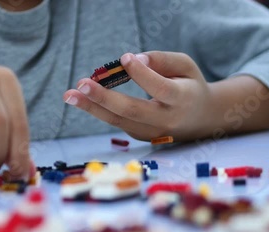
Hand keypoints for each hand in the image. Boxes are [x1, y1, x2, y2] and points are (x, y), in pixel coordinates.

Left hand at [63, 51, 214, 140]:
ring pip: (118, 121)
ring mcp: (152, 132)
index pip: (160, 88)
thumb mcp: (185, 66)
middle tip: (81, 84)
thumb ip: (161, 60)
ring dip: (91, 107)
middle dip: (104, 97)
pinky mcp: (139, 136)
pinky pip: (117, 122)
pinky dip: (98, 110)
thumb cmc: (189, 86)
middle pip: (132, 111)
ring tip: (69, 95)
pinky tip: (82, 98)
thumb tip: (133, 60)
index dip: (142, 74)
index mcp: (183, 99)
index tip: (124, 59)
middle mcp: (166, 120)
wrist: (200, 120)